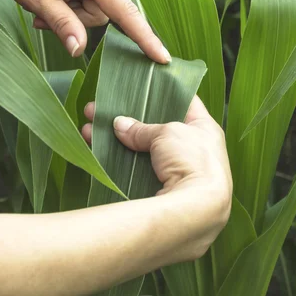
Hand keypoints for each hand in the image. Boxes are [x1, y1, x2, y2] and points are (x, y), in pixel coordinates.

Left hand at [0, 0, 169, 61]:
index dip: (144, 37)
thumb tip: (80, 51)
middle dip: (78, 18)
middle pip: (103, 12)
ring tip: (46, 2)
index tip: (162, 57)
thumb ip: (66, 27)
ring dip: (73, 9)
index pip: (123, 12)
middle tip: (46, 15)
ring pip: (97, 3)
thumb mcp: (39, 2)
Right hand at [82, 97, 232, 249]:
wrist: (196, 210)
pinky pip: (136, 172)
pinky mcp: (162, 193)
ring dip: (116, 142)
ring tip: (89, 129)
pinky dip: (117, 163)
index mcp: (206, 129)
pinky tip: (96, 152)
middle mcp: (196, 151)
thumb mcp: (168, 133)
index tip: (140, 84)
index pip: (186, 102)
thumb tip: (119, 124)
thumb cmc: (192, 161)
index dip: (163, 91)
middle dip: (127, 120)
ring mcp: (179, 173)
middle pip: (156, 129)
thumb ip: (142, 128)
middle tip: (99, 110)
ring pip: (142, 152)